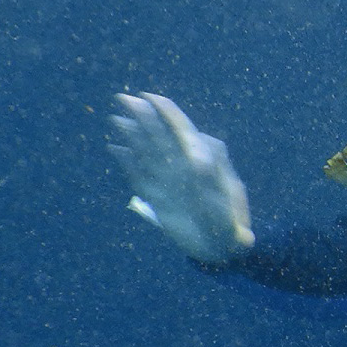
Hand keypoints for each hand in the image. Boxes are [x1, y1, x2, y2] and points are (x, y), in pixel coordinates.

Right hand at [106, 92, 253, 262]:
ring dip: (132, 135)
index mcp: (204, 158)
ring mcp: (170, 180)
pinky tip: (115, 148)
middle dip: (144, 116)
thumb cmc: (231, 225)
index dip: (167, 112)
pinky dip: (127, 161)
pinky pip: (139, 175)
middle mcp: (184, 165)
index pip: (182, 129)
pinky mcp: (158, 198)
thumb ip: (215, 182)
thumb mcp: (227, 202)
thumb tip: (199, 159)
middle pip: (161, 136)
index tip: (150, 97)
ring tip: (117, 119)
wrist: (221, 248)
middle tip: (123, 99)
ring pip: (147, 152)